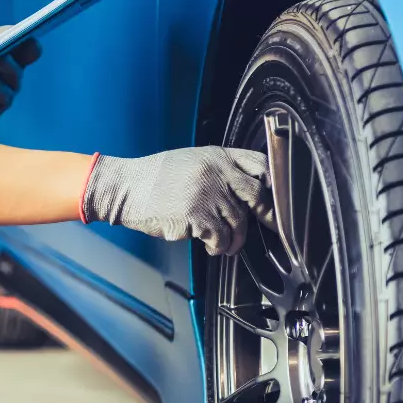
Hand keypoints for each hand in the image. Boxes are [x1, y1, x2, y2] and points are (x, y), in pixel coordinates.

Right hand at [81, 146, 275, 255]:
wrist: (126, 188)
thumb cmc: (155, 177)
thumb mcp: (191, 161)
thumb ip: (219, 170)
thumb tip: (247, 191)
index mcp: (216, 156)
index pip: (259, 165)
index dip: (273, 183)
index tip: (276, 198)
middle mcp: (216, 172)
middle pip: (257, 196)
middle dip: (266, 216)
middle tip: (269, 226)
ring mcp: (207, 194)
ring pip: (238, 222)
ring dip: (235, 238)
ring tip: (225, 243)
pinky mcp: (196, 217)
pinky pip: (220, 238)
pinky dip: (218, 247)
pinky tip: (210, 247)